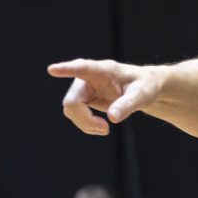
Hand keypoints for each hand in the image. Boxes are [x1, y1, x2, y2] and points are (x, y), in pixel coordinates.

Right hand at [48, 59, 164, 135]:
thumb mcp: (141, 95)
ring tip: (106, 130)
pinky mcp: (84, 99)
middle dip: (84, 119)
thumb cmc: (144, 86)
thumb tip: (112, 118)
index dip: (66, 70)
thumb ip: (127, 105)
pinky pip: (75, 114)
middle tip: (106, 130)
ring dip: (85, 124)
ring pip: (71, 109)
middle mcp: (87, 78)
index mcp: (103, 70)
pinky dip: (86, 125)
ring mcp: (84, 88)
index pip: (82, 68)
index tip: (52, 69)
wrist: (143, 88)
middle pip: (72, 100)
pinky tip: (102, 127)